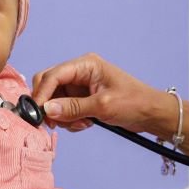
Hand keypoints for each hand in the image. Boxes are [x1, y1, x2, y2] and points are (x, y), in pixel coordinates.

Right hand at [31, 53, 172, 135]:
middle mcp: (80, 72)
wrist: (151, 114)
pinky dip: (70, 119)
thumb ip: (73, 108)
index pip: (53, 75)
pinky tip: (86, 124)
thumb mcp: (103, 106)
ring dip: (63, 116)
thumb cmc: (135, 102)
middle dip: (49, 105)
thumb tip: (47, 110)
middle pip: (49, 85)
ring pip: (55, 100)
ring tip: (81, 124)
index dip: (42, 94)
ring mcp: (81, 86)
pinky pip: (65, 109)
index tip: (37, 113)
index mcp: (86, 65)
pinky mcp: (83, 99)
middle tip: (55, 123)